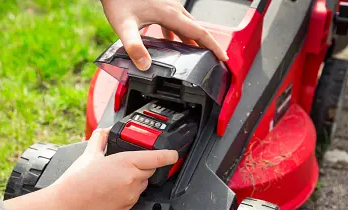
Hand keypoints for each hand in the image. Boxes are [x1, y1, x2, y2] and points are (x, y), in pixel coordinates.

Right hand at [54, 128, 177, 209]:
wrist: (66, 207)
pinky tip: (111, 190)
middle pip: (149, 170)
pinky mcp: (126, 208)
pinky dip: (127, 192)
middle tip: (125, 164)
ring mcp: (130, 196)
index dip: (168, 155)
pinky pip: (133, 197)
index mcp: (126, 163)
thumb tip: (104, 132)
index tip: (173, 153)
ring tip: (113, 179)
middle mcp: (132, 180)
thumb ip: (99, 139)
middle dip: (142, 166)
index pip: (157, 158)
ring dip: (135, 179)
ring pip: (141, 184)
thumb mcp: (88, 154)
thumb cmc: (75, 183)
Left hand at [100, 0, 228, 70]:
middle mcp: (173, 9)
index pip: (199, 33)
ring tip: (193, 54)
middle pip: (196, 29)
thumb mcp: (124, 26)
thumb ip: (134, 47)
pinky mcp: (160, 4)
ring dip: (191, 39)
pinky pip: (175, 21)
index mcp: (170, 14)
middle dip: (206, 45)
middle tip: (212, 60)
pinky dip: (177, 33)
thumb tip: (144, 65)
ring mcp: (167, 5)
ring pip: (186, 25)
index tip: (223, 58)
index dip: (213, 47)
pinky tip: (168, 41)